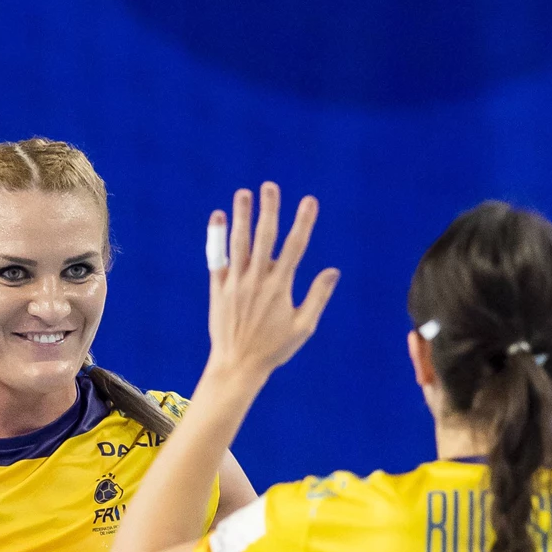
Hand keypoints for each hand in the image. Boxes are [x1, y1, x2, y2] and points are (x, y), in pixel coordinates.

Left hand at [205, 182, 339, 382]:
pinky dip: (217, 237)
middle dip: (268, 210)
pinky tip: (218, 217)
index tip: (309, 201)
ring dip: (241, 216)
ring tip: (243, 193)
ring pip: (239, 243)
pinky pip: (217, 258)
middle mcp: (257, 280)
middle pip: (264, 238)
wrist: (237, 366)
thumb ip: (318, 296)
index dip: (303, 222)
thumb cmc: (274, 349)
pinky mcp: (218, 289)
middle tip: (270, 186)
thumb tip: (334, 271)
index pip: (295, 247)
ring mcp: (235, 283)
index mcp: (280, 287)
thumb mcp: (303, 327)